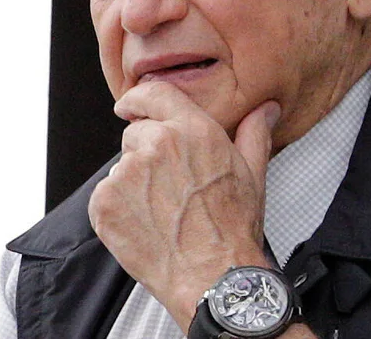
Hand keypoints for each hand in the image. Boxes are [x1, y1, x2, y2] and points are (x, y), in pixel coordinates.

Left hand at [87, 81, 281, 330]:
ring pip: (122, 168)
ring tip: (162, 212)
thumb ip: (254, 133)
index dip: (139, 100)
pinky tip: (145, 225)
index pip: (152, 93)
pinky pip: (105, 196)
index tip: (131, 107)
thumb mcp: (252, 174)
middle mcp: (157, 144)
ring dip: (134, 184)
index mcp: (193, 130)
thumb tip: (265, 109)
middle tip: (170, 187)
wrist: (212, 277)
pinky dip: (119, 209)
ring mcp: (126, 174)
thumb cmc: (232, 229)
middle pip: (136, 134)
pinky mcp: (105, 203)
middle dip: (147, 154)